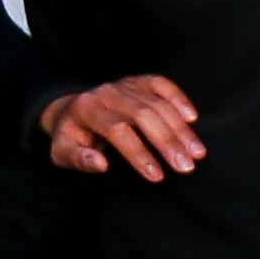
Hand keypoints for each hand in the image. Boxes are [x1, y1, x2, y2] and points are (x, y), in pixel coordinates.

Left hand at [44, 73, 202, 179]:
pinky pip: (161, 84)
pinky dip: (178, 98)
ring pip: (157, 103)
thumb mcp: (62, 152)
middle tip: (186, 167)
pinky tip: (192, 119)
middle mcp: (107, 93)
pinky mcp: (137, 81)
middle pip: (142, 115)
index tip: (158, 176)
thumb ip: (79, 159)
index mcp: (87, 110)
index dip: (139, 154)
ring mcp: (124, 85)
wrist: (69, 110)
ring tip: (197, 153)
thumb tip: (102, 165)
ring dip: (180, 129)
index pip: (117, 131)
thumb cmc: (69, 137)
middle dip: (167, 142)